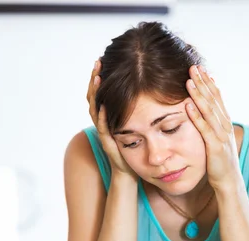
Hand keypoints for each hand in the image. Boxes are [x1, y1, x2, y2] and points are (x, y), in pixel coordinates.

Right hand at [86, 60, 136, 178]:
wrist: (130, 173)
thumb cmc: (136, 148)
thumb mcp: (136, 123)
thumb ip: (138, 108)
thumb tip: (153, 87)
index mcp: (109, 115)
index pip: (102, 92)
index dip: (101, 76)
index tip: (103, 59)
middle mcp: (103, 121)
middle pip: (94, 96)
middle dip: (95, 79)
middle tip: (97, 62)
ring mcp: (104, 132)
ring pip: (95, 109)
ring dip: (96, 94)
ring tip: (97, 78)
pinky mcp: (108, 143)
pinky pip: (103, 128)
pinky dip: (102, 116)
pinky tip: (103, 105)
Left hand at [185, 65, 240, 190]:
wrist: (228, 181)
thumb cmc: (219, 161)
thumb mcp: (217, 139)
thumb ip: (213, 125)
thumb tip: (205, 111)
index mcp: (225, 122)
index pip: (217, 97)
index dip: (209, 82)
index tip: (201, 68)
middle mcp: (224, 126)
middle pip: (213, 99)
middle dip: (203, 82)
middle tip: (193, 67)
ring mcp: (221, 136)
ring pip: (209, 111)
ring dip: (198, 95)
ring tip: (189, 80)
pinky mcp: (215, 146)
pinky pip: (204, 129)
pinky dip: (196, 116)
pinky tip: (188, 105)